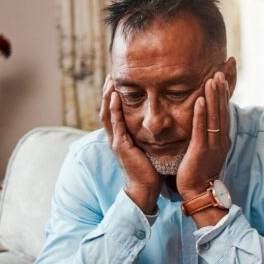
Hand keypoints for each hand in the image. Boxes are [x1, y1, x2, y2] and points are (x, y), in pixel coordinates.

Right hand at [99, 74, 160, 213]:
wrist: (146, 188)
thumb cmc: (149, 169)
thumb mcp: (147, 147)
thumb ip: (146, 135)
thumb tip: (156, 122)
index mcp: (121, 137)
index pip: (114, 112)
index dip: (114, 97)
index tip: (117, 81)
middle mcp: (115, 137)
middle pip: (106, 109)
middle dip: (108, 92)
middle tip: (110, 75)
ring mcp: (116, 141)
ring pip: (107, 114)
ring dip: (108, 97)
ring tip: (110, 81)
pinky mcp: (120, 146)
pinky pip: (116, 124)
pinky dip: (115, 110)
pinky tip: (116, 98)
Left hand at [177, 71, 231, 199]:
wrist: (200, 192)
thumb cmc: (200, 172)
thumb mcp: (207, 151)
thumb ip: (207, 136)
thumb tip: (205, 125)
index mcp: (221, 138)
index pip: (224, 112)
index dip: (224, 95)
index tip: (223, 78)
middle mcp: (220, 139)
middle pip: (222, 110)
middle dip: (221, 90)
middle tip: (220, 71)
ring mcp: (212, 144)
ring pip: (214, 116)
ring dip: (214, 97)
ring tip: (213, 79)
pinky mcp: (201, 150)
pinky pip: (202, 128)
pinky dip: (201, 113)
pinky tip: (200, 100)